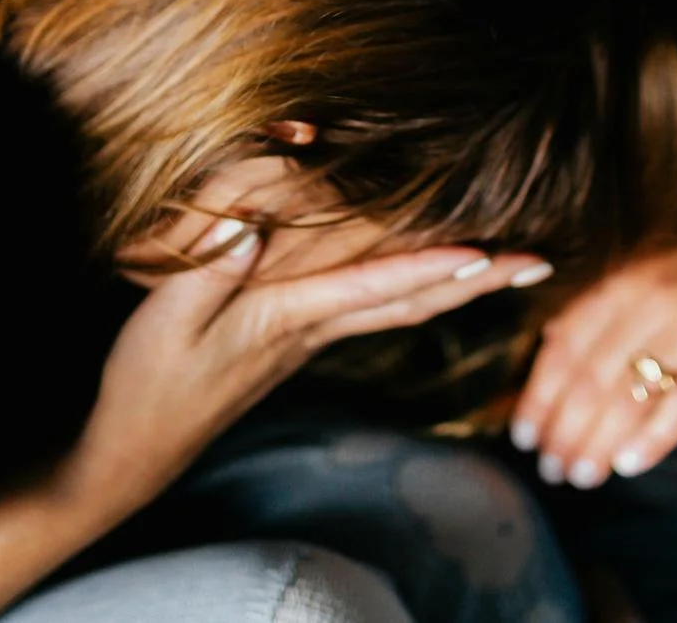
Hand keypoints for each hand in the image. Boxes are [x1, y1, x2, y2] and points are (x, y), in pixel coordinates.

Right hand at [65, 223, 550, 514]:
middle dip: (475, 279)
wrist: (136, 451)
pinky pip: (372, 307)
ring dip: (457, 284)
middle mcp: (312, 328)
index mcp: (286, 318)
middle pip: (409, 299)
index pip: (372, 289)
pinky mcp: (295, 340)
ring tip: (509, 265)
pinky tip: (432, 280)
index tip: (486, 254)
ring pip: (399, 306)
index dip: (427, 268)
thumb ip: (207, 269)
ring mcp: (309, 337)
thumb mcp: (165, 321)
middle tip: (540, 261)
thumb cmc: (148, 383)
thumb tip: (247, 224)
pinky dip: (413, 287)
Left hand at [509, 240, 676, 488]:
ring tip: (581, 476)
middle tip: (552, 470)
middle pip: (595, 376)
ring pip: (634, 394)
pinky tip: (628, 465)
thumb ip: (576, 330)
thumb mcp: (618, 293)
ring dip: (600, 443)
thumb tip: (527, 403)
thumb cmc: (663, 297)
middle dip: (567, 430)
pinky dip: (657, 437)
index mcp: (617, 278)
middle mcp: (654, 292)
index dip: (539, 397)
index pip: (566, 348)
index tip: (524, 439)